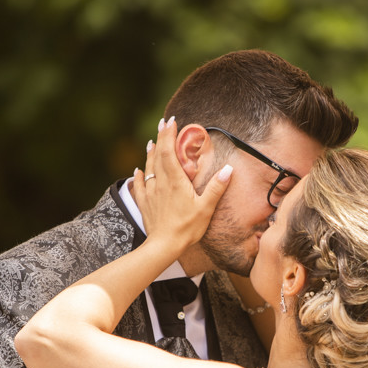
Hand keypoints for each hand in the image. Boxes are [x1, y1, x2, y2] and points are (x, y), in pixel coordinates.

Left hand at [133, 117, 231, 251]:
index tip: (171, 121)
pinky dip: (138, 175)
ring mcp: (151, 193)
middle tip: (162, 124)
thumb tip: (229, 170)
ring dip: (150, 154)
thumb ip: (216, 188)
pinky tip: (138, 170)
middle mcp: (161, 183)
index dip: (169, 135)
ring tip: (151, 142)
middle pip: (158, 156)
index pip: (169, 152)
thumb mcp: (206, 208)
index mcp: (176, 182)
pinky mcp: (145, 204)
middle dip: (161, 138)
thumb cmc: (187, 228)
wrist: (164, 246)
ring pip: (148, 168)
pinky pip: (139, 185)